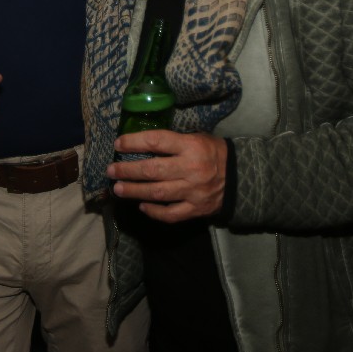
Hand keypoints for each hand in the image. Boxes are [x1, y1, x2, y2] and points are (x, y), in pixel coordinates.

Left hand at [106, 130, 226, 222]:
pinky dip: (154, 211)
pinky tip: (142, 206)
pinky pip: (170, 214)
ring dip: (134, 191)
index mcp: (191, 146)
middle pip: (152, 170)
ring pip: (157, 193)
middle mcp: (191, 169)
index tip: (118, 144)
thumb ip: (173, 141)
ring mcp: (193, 192)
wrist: (242, 176)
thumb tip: (142, 143)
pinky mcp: (196, 209)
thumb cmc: (214, 152)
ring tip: (117, 189)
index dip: (134, 142)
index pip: (156, 142)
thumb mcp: (197, 137)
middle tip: (111, 170)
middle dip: (127, 170)